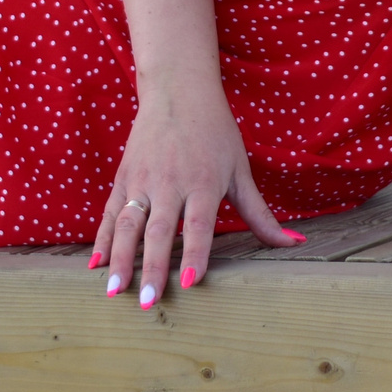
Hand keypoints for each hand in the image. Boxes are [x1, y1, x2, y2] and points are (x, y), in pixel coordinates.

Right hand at [92, 79, 298, 308]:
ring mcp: (141, 180)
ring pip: (128, 224)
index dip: (194, 253)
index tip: (188, 282)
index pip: (198, 224)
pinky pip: (110, 213)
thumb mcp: (240, 170)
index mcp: (202, 182)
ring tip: (115, 290)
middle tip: (149, 302)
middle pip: (159, 231)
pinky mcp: (123, 177)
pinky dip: (102, 239)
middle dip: (153, 267)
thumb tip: (295, 244)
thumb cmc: (215, 132)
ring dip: (121, 258)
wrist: (178, 89)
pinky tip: (96, 266)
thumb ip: (261, 214)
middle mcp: (169, 182)